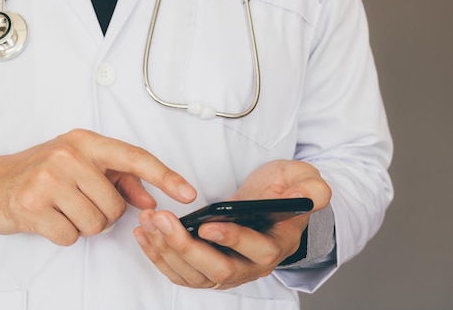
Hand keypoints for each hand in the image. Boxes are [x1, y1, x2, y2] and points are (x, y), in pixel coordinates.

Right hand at [0, 129, 196, 245]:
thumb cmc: (39, 172)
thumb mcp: (79, 164)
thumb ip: (119, 179)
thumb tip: (150, 198)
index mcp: (85, 141)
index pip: (135, 157)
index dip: (165, 176)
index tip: (187, 192)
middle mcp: (69, 156)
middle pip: (115, 205)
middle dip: (103, 213)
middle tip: (79, 202)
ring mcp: (48, 179)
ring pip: (96, 223)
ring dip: (83, 225)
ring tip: (63, 208)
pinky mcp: (32, 205)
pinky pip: (71, 237)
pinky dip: (64, 235)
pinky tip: (48, 218)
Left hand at [133, 160, 330, 288]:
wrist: (268, 205)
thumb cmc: (284, 191)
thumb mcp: (304, 180)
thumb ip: (311, 187)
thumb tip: (310, 195)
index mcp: (275, 244)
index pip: (256, 250)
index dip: (232, 239)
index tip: (206, 225)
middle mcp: (251, 266)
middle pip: (217, 270)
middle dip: (185, 247)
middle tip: (162, 219)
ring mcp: (227, 271)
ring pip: (193, 275)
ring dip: (166, 250)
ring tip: (148, 221)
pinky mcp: (206, 268)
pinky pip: (180, 273)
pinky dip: (159, 257)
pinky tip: (144, 235)